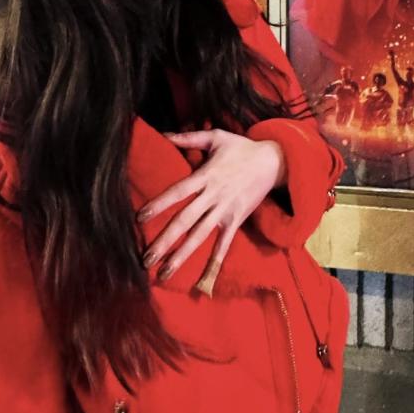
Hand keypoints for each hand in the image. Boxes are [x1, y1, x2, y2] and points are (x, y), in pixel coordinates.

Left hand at [138, 129, 285, 292]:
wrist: (274, 161)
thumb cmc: (242, 148)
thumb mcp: (216, 137)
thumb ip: (189, 138)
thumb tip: (163, 134)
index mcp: (206, 176)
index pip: (178, 192)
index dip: (159, 204)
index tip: (139, 218)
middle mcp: (214, 196)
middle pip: (185, 221)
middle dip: (164, 240)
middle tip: (145, 259)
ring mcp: (225, 211)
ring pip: (200, 236)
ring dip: (182, 256)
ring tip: (164, 273)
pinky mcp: (236, 220)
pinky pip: (224, 244)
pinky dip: (214, 261)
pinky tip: (202, 279)